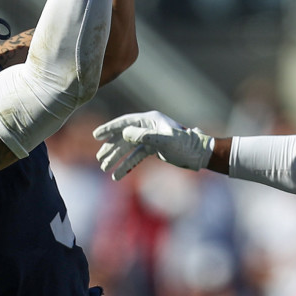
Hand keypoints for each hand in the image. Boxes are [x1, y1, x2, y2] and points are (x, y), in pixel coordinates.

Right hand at [94, 111, 213, 179]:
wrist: (199, 154)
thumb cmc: (185, 145)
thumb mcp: (166, 140)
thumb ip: (145, 136)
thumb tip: (124, 134)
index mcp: (150, 120)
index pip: (125, 122)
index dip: (110, 128)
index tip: (96, 135)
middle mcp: (148, 127)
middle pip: (124, 136)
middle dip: (111, 148)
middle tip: (99, 159)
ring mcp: (150, 138)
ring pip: (128, 148)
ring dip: (116, 158)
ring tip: (104, 168)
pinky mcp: (154, 149)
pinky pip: (136, 156)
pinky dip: (127, 165)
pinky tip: (118, 175)